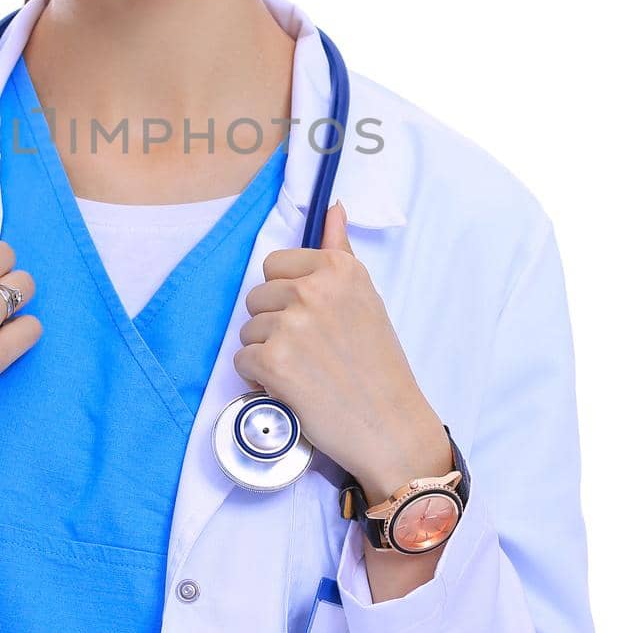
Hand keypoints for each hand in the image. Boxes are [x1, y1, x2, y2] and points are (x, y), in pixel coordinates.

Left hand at [234, 199, 450, 500]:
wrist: (390, 425)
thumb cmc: (379, 364)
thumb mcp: (365, 297)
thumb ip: (341, 251)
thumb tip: (333, 207)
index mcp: (338, 268)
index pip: (275, 265)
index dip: (286, 296)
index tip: (312, 319)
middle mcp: (314, 289)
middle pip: (257, 296)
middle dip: (274, 325)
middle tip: (310, 351)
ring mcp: (291, 324)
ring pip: (247, 329)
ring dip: (267, 352)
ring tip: (304, 370)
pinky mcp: (273, 360)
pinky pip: (242, 359)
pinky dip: (260, 378)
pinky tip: (291, 387)